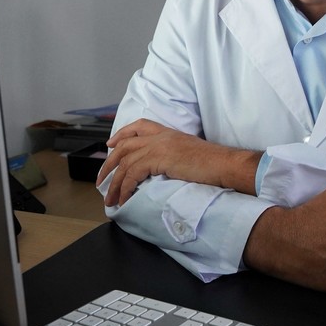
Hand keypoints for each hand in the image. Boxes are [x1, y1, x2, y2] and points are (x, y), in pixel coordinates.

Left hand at [97, 119, 259, 206]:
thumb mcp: (188, 154)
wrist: (224, 165)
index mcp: (168, 132)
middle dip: (109, 163)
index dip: (122, 134)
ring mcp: (159, 146)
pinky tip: (124, 199)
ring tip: (110, 199)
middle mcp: (161, 136)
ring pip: (126, 162)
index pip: (139, 126)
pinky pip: (133, 174)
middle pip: (125, 145)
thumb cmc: (213, 164)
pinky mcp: (159, 159)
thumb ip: (172, 157)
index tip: (111, 144)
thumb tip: (161, 171)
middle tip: (101, 180)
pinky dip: (125, 188)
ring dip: (115, 183)